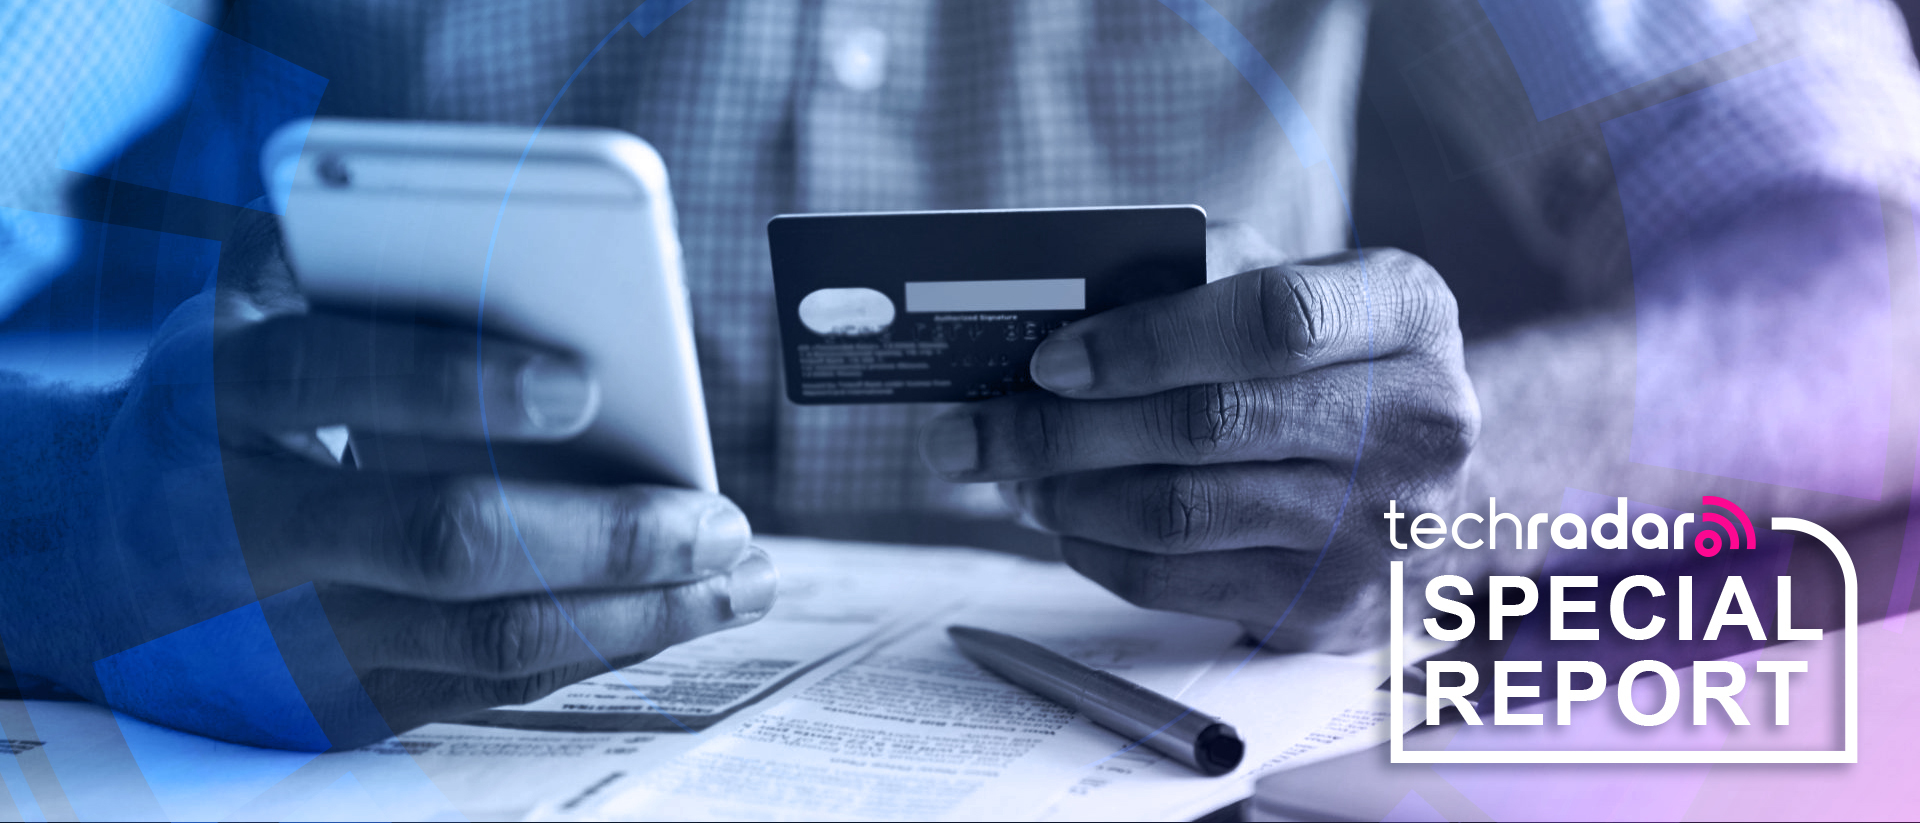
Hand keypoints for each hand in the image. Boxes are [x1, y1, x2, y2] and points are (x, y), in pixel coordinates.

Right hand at [17, 211, 774, 749]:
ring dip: (636, 612)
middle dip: (601, 532)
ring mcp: (289, 635)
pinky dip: (597, 654)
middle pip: (440, 537)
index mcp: (215, 398)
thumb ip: (338, 262)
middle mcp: (246, 526)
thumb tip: (508, 233)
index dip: (456, 380)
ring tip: (738, 578)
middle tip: (715, 519)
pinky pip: (491, 688)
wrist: (87, 565)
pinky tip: (674, 618)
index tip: (583, 379)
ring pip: (487, 637)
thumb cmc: (213, 413)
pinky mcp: (335, 709)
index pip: (332, 380)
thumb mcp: (237, 318)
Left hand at [919, 250, 1478, 650]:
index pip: (1275, 320)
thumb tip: (1065, 304)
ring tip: (1008, 475)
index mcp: (1407, 312)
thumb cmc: (1331, 362)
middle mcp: (1417, 422)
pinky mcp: (1331, 607)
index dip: (1148, 341)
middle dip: (1060, 430)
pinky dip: (1096, 550)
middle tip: (970, 432)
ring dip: (1065, 495)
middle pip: (1207, 425)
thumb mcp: (1303, 284)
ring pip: (1180, 512)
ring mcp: (1380, 528)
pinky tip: (1063, 519)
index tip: (1048, 359)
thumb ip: (1206, 272)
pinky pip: (1179, 580)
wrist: (1432, 479)